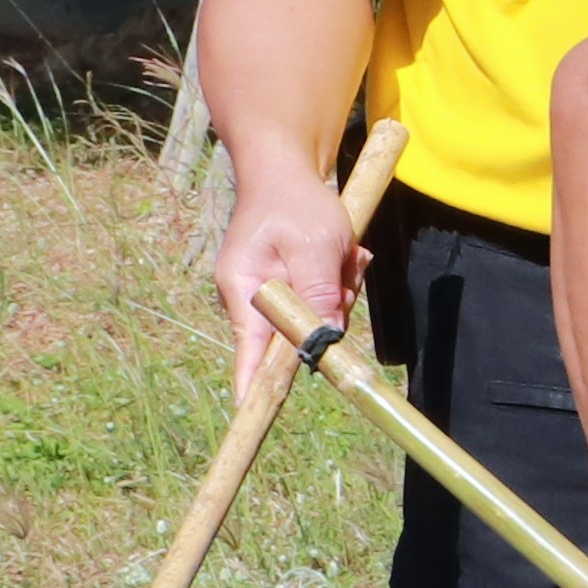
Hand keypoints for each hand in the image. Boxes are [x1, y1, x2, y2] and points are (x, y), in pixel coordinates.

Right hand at [218, 163, 366, 375]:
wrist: (286, 169)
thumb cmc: (294, 202)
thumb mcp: (313, 244)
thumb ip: (317, 292)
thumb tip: (323, 338)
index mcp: (244, 292)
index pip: (250, 352)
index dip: (255, 387)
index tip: (252, 418)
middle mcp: (253, 299)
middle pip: (300, 335)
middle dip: (331, 309)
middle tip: (341, 267)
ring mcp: (273, 294)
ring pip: (321, 315)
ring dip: (341, 287)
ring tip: (341, 252)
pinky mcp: (293, 286)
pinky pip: (327, 297)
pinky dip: (342, 277)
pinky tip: (344, 252)